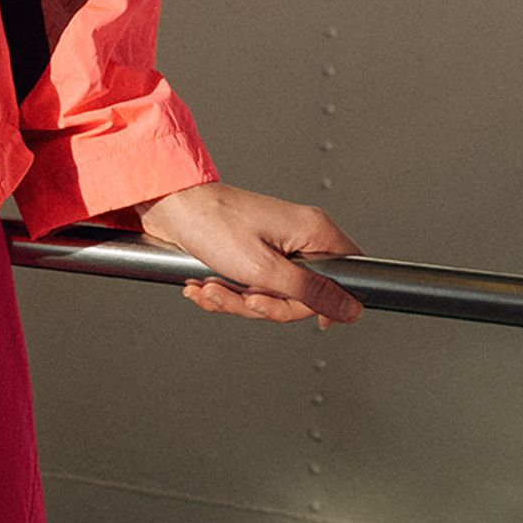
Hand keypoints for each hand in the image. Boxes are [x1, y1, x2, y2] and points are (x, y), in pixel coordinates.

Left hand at [133, 181, 362, 329]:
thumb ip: (311, 292)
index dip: (329, 302)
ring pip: (272, 296)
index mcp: (314, 231)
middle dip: (266, 304)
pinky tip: (205, 284)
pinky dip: (226, 293)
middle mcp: (299, 238)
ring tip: (214, 287)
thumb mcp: (265, 269)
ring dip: (237, 300)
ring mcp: (275, 248)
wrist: (170, 207)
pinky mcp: (252, 256)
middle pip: (304, 296)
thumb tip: (352, 309)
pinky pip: (251, 289)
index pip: (349, 275)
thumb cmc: (213, 223)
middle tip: (244, 295)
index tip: (306, 314)